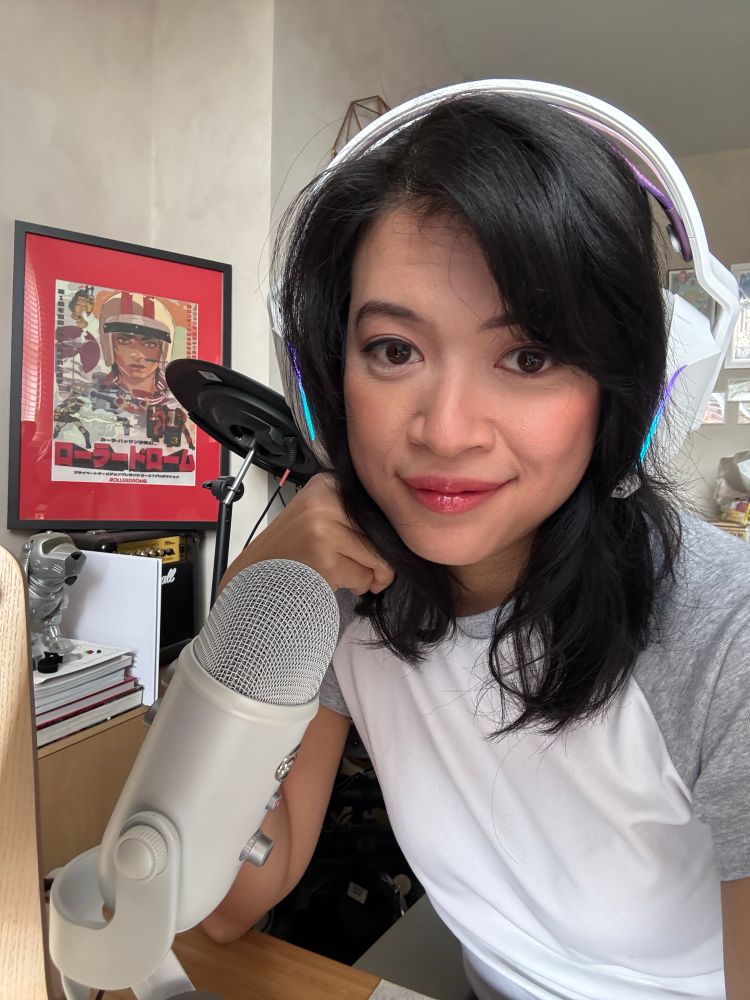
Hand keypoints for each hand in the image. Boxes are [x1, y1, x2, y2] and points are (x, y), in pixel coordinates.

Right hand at [221, 474, 394, 596]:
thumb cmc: (294, 548)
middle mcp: (325, 501)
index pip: (379, 506)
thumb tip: (401, 533)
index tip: (376, 546)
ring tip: (344, 573)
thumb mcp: (320, 514)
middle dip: (382, 560)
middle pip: (382, 533)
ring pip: (377, 558)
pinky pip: (362, 578)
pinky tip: (332, 580)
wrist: (253, 575)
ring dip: (368, 576)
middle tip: (372, 572)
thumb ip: (354, 515)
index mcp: (327, 484)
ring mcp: (323, 529)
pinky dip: (355, 586)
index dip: (384, 532)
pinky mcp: (323, 558)